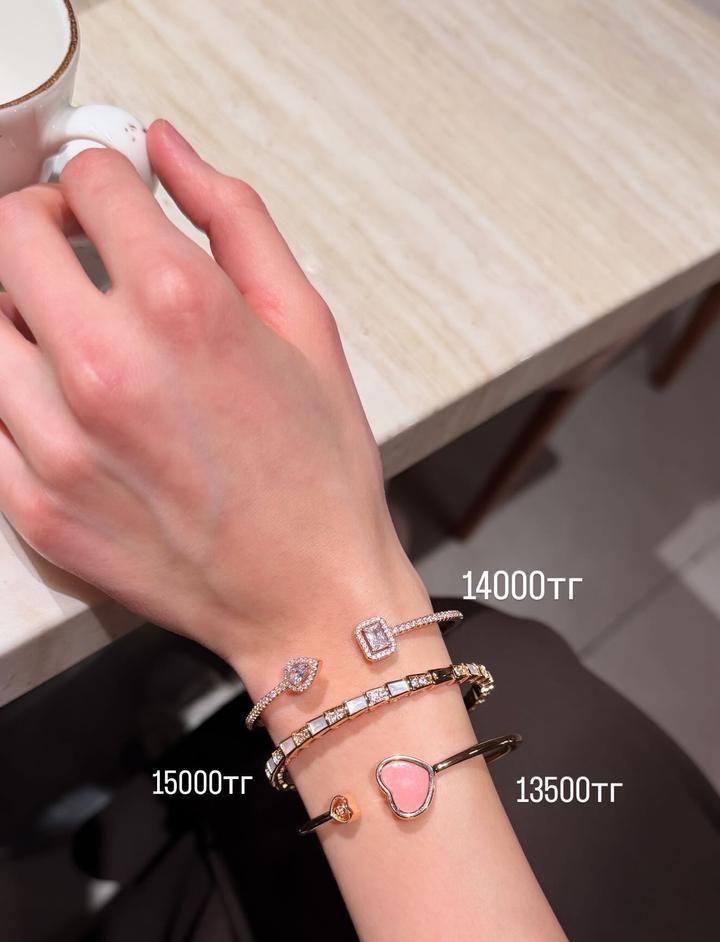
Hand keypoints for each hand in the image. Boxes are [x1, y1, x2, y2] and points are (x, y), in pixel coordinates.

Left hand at [0, 122, 419, 675]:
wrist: (308, 597)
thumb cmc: (317, 474)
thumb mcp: (306, 324)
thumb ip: (234, 219)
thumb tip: (169, 150)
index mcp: (183, 311)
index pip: (87, 182)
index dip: (102, 175)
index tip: (112, 198)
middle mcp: (106, 371)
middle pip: (9, 236)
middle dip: (44, 223)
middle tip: (78, 248)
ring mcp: (57, 444)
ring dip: (21, 309)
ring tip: (71, 333)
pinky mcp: (33, 504)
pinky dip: (17, 392)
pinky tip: (69, 406)